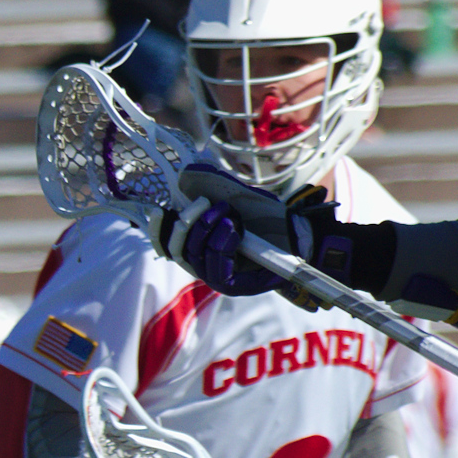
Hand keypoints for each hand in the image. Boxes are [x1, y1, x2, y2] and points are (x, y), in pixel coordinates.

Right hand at [154, 164, 324, 303]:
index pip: (167, 243)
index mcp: (197, 245)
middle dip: (189, 223)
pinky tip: (234, 230)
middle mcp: (202, 264)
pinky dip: (222, 245)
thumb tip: (190, 170)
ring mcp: (216, 277)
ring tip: (229, 214)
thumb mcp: (238, 197)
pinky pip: (217, 268)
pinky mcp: (233, 286)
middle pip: (179, 248)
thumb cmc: (267, 217)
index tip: (159, 210)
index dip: (159, 229)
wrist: (299, 233)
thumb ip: (214, 186)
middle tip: (205, 203)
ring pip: (197, 255)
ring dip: (208, 230)